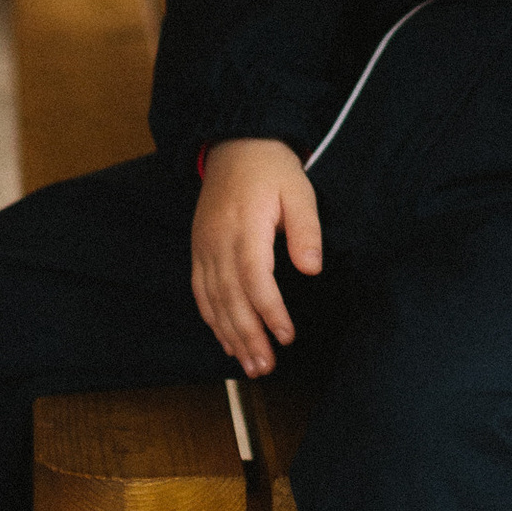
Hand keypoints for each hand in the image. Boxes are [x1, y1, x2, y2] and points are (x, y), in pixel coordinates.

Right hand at [190, 137, 320, 374]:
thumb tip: (312, 268)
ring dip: (230, 336)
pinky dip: (212, 319)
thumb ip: (305, 229)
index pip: (255, 279)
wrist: (235, 143)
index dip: (270, 312)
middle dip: (248, 336)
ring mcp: (204, 247)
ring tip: (249, 365)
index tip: (287, 336)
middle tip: (265, 367)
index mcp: (244, 227)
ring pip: (213, 300)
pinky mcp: (199, 249)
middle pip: (230, 298)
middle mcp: (217, 242)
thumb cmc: (271, 168)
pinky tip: (226, 340)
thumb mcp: (299, 189)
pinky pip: (200, 291)